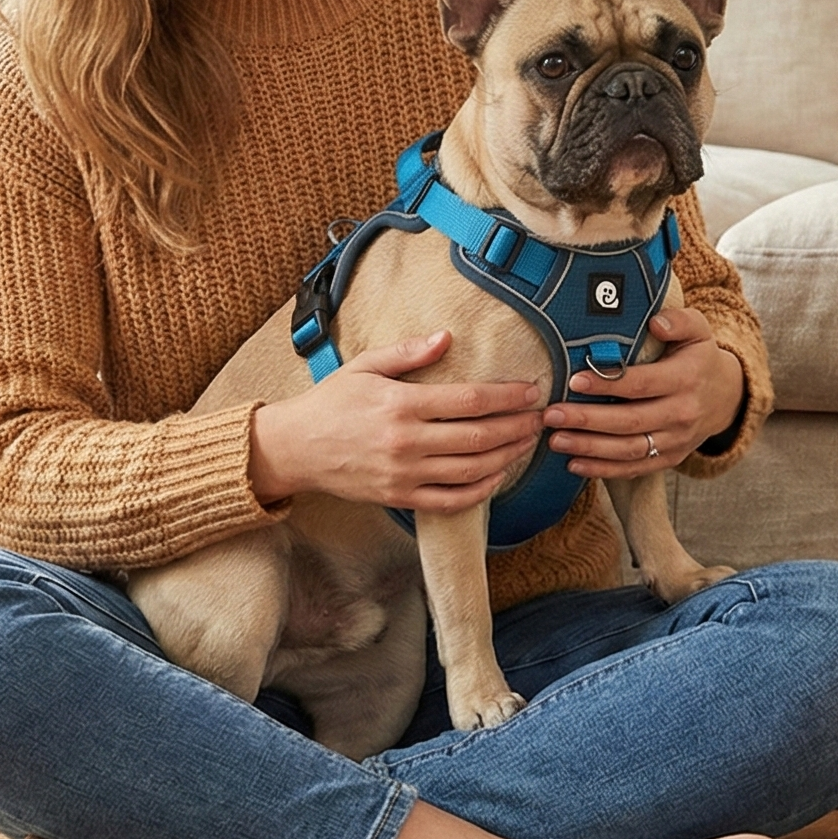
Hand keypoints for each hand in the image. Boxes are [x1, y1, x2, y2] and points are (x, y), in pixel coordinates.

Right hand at [249, 331, 544, 512]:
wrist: (296, 448)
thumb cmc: (331, 402)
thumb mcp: (365, 366)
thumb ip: (408, 353)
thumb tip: (446, 337)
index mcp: (401, 405)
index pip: (470, 400)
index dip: (507, 396)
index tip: (531, 390)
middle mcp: (406, 442)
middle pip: (479, 436)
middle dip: (517, 426)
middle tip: (541, 417)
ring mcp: (404, 474)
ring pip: (472, 470)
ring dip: (508, 456)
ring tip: (528, 442)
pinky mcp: (400, 498)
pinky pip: (451, 500)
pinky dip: (481, 491)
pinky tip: (498, 475)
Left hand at [542, 305, 743, 478]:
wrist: (726, 397)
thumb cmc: (698, 358)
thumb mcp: (698, 331)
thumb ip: (679, 321)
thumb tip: (656, 323)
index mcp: (687, 379)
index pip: (642, 384)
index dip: (608, 384)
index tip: (574, 380)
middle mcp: (683, 413)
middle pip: (630, 421)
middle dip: (587, 420)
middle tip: (552, 415)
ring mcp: (676, 441)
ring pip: (629, 449)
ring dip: (589, 448)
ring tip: (556, 440)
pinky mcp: (669, 459)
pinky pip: (634, 469)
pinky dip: (603, 470)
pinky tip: (574, 464)